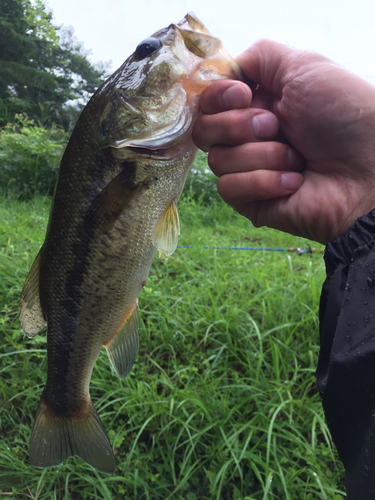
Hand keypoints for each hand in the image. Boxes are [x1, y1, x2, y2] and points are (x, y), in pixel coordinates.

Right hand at [192, 40, 374, 243]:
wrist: (369, 171)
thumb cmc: (345, 116)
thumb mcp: (303, 66)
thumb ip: (259, 57)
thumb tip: (227, 71)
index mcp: (258, 104)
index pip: (209, 101)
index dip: (217, 97)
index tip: (243, 95)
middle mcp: (249, 137)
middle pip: (204, 129)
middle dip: (238, 125)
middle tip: (276, 126)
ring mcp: (249, 170)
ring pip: (216, 160)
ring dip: (262, 155)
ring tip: (297, 159)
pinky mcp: (251, 201)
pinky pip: (229, 188)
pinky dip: (263, 181)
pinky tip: (295, 182)